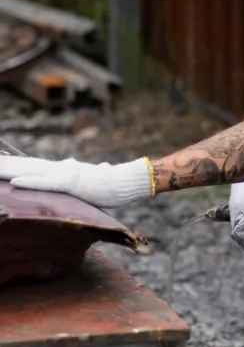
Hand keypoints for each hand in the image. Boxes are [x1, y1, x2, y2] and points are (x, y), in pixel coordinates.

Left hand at [0, 155, 151, 207]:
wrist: (127, 181)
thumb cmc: (113, 183)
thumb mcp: (97, 180)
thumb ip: (93, 175)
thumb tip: (101, 168)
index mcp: (64, 170)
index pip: (34, 166)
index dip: (15, 164)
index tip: (0, 162)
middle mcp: (61, 168)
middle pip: (27, 166)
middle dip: (6, 165)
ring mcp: (65, 174)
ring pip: (31, 172)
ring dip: (10, 171)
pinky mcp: (71, 182)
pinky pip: (46, 183)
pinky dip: (29, 182)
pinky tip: (14, 182)